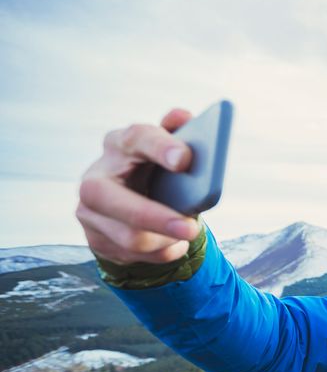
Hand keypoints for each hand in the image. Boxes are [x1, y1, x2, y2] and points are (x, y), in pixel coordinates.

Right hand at [76, 108, 200, 264]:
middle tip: (192, 228)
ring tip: (188, 233)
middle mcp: (95, 176)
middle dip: (158, 218)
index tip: (185, 159)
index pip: (137, 138)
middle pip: (117, 202)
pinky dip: (163, 252)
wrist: (133, 201)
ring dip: (167, 240)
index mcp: (119, 144)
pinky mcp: (94, 238)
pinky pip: (134, 255)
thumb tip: (182, 116)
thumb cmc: (156, 171)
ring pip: (130, 237)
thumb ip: (179, 135)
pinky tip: (175, 243)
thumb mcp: (168, 152)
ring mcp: (89, 211)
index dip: (160, 147)